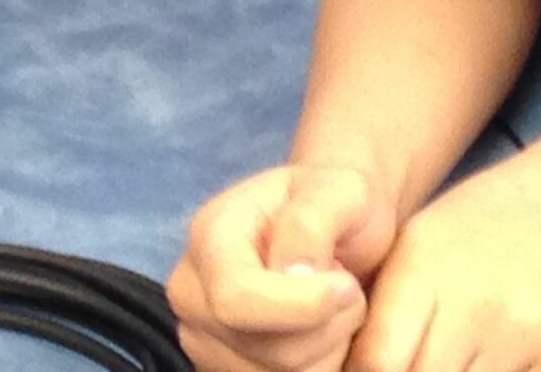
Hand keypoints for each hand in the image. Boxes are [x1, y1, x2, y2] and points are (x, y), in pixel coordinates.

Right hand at [170, 162, 397, 371]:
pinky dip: (318, 366)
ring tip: (331, 304)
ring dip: (328, 347)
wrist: (333, 222)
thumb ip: (311, 223)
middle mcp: (191, 292)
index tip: (348, 286)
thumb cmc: (333, 200)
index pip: (235, 298)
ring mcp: (202, 339)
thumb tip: (291, 273)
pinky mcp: (225, 368)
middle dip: (327, 325)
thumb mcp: (337, 187)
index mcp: (209, 235)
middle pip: (265, 349)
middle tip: (345, 284)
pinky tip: (320, 329)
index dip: (300, 306)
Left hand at [344, 154, 540, 371]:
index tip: (368, 369)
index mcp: (426, 267)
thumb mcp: (417, 246)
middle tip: (415, 360)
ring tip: (451, 354)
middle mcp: (477, 303)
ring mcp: (526, 333)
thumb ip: (383, 312)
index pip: (377, 363)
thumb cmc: (479, 226)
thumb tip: (349, 371)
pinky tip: (491, 357)